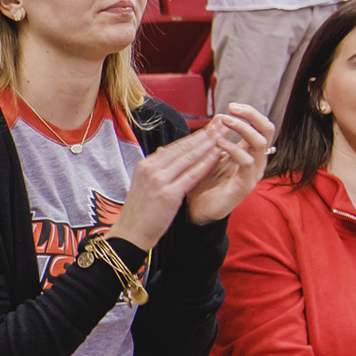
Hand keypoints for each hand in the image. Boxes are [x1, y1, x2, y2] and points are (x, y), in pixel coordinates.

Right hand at [105, 127, 225, 250]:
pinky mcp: (168, 194)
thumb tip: (164, 151)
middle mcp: (151, 168)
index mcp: (146, 164)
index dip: (196, 135)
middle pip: (184, 147)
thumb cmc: (140, 211)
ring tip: (225, 133)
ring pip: (189, 157)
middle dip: (206, 134)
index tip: (211, 127)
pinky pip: (191, 175)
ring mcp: (159, 180)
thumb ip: (156, 167)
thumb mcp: (143, 183)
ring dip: (209, 143)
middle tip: (223, 122)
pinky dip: (206, 163)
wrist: (130, 233)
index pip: (176, 146)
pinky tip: (218, 154)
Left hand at [182, 104, 274, 222]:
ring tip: (224, 122)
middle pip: (267, 130)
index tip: (231, 105)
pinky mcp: (245, 185)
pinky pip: (247, 162)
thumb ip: (218, 136)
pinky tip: (219, 143)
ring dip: (242, 129)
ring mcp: (253, 173)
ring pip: (260, 144)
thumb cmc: (204, 180)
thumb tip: (220, 115)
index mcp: (249, 150)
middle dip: (251, 116)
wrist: (196, 208)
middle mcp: (256, 160)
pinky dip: (234, 149)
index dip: (250, 113)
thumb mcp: (210, 153)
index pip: (261, 125)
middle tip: (232, 109)